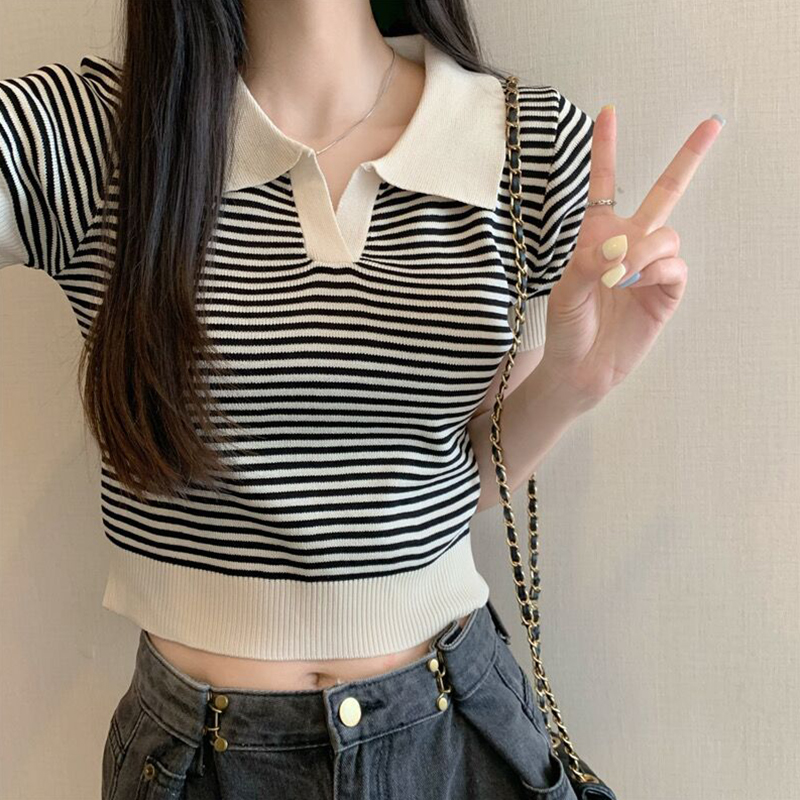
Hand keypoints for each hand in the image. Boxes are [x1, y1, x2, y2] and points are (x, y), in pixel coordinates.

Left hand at [537, 105, 723, 406]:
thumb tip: (621, 245)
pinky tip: (636, 283)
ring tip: (617, 275)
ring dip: (644, 249)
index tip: (608, 111)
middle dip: (688, 158)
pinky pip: (676, 266)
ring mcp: (651, 267)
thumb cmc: (567, 328)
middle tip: (711, 124)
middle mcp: (628, 244)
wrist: (580, 368)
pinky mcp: (667, 291)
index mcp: (597, 236)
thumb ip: (586, 261)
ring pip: (667, 234)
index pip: (604, 185)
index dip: (607, 150)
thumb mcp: (563, 291)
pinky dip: (656, 271)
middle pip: (664, 193)